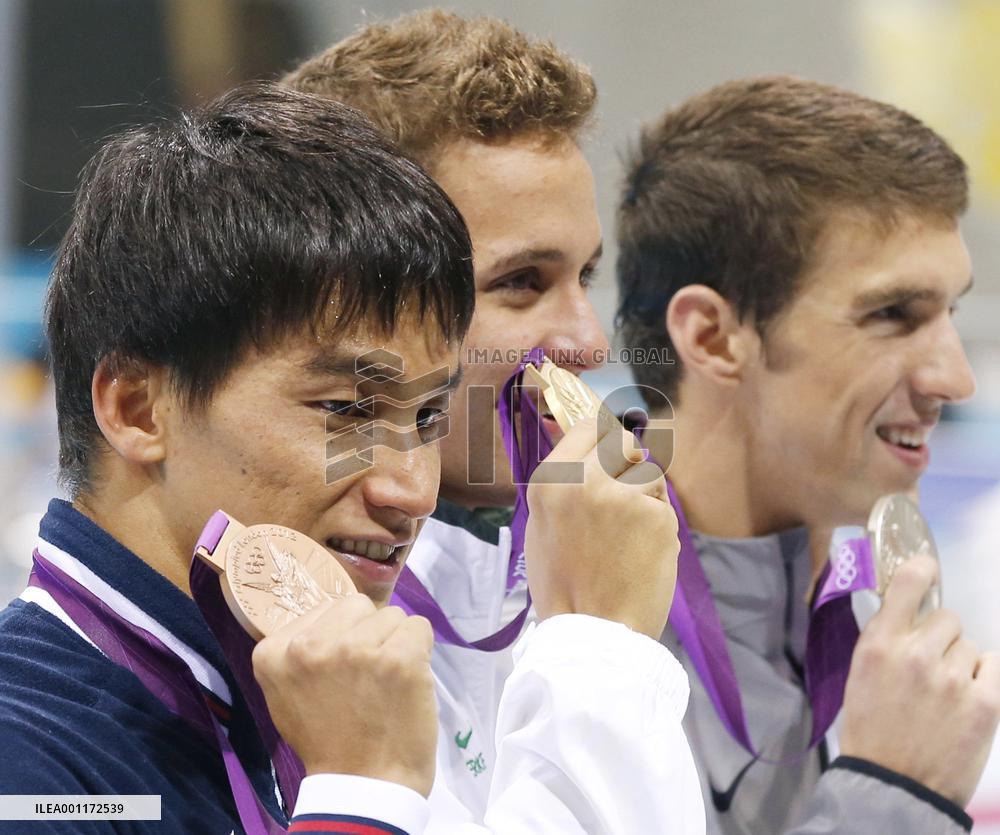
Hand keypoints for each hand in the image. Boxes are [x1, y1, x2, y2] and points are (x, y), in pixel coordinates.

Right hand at [252, 595, 437, 796]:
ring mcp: (356, 650)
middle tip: (367, 676)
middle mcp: (310, 646)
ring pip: (392, 615)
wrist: (362, 786)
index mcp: (274, 652)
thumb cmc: (327, 741)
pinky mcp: (398, 659)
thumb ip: (301, 652)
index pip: (327, 608)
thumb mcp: (288, 694)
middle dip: (369, 632)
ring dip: (395, 643)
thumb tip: (333, 617)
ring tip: (385, 684)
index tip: (342, 671)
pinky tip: (407, 681)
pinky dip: (421, 650)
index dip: (342, 635)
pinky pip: (419, 626)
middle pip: (358, 606)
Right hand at [524, 413, 678, 638]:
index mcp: (551, 480)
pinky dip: (658, 527)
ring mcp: (624, 496)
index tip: (607, 452)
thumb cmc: (563, 585)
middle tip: (621, 498)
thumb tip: (584, 448)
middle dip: (628, 464)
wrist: (592, 633)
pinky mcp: (658, 516)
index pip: (587, 427)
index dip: (601, 438)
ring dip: (645, 498)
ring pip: (649, 475)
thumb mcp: (542, 526)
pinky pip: (663, 507)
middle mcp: (586, 479)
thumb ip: (563, 484)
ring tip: (626, 539)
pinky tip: (641, 554)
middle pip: (623, 443)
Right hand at [839, 555, 999, 806]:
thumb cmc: (872, 728)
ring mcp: (953, 678)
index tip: (926, 568)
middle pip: (947, 619)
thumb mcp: (862, 674)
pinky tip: (967, 701)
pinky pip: (993, 667)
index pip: (908, 584)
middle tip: (931, 667)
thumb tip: (909, 611)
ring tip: (946, 696)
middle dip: (941, 638)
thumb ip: (886, 640)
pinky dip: (983, 680)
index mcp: (878, 645)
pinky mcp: (986, 702)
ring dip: (961, 664)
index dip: (921, 570)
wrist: (894, 783)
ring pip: (969, 647)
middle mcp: (916, 654)